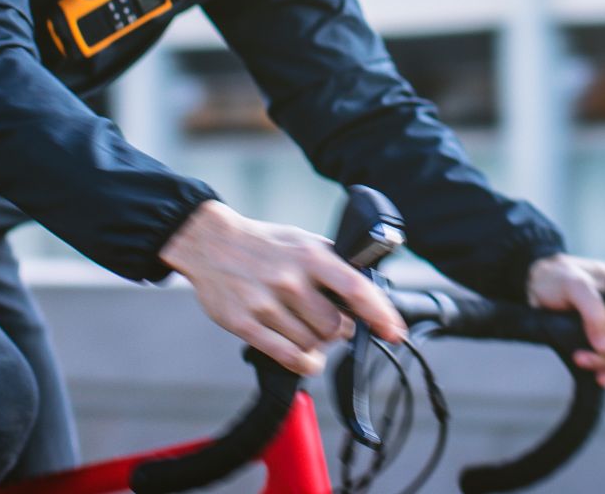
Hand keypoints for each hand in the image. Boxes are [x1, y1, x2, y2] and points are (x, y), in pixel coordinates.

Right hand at [161, 200, 406, 376]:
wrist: (210, 242)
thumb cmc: (264, 245)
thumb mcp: (303, 241)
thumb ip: (333, 264)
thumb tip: (368, 290)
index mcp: (310, 256)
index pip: (355, 288)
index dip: (380, 313)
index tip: (394, 332)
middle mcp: (290, 280)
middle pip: (334, 327)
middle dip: (339, 331)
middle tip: (330, 322)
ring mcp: (266, 303)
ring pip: (312, 345)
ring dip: (318, 346)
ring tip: (308, 331)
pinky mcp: (245, 324)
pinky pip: (288, 357)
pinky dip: (305, 363)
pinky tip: (307, 357)